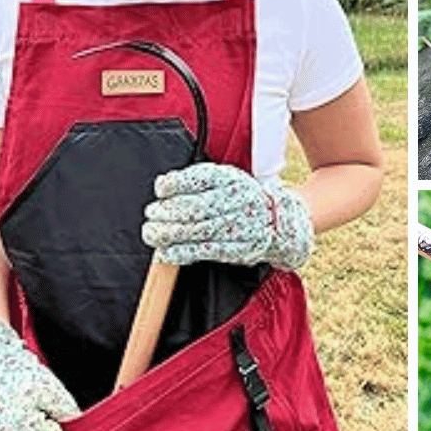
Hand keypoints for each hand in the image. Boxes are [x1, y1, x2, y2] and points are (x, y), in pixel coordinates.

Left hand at [141, 162, 313, 269]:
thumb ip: (197, 180)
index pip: (201, 178)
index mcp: (232, 179)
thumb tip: (165, 184)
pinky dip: (182, 252)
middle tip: (151, 214)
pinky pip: (206, 251)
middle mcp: (237, 201)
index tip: (161, 189)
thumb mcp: (226, 179)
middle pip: (196, 207)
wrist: (278, 222)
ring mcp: (239, 226)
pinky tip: (166, 252)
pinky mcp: (238, 249)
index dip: (177, 184)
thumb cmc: (242, 198)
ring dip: (169, 233)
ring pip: (198, 230)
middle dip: (168, 212)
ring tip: (152, 233)